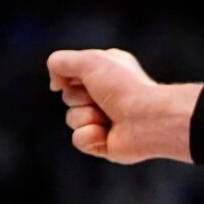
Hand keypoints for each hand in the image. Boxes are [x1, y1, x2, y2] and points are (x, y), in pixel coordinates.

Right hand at [45, 48, 198, 164]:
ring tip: (109, 117)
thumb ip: (60, 63)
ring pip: (71, 119)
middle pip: (68, 96)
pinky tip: (107, 134)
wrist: (149, 119)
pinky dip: (90, 136)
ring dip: (86, 117)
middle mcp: (105, 95)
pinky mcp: (105, 143)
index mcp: (105, 72)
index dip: (73, 76)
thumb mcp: (89, 61)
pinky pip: (78, 140)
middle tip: (102, 98)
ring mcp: (105, 120)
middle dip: (79, 97)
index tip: (90, 77)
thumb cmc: (124, 87)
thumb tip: (55, 85)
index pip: (70, 74)